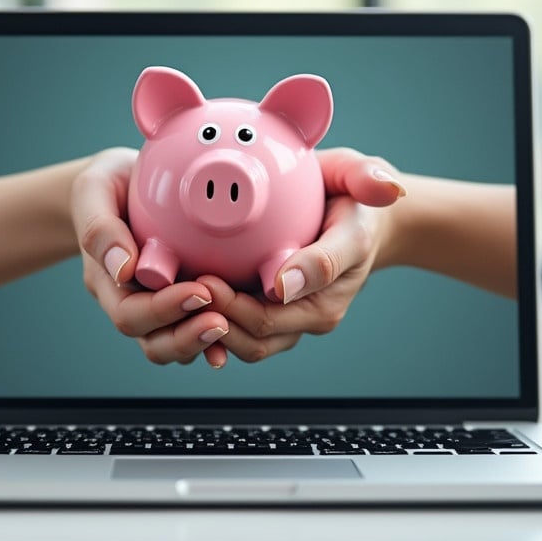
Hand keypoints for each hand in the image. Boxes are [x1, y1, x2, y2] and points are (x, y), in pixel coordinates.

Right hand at [70, 148, 229, 367]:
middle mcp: (134, 302)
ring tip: (231, 324)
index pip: (130, 314)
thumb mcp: (94, 191)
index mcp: (110, 282)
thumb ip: (100, 227)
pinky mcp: (184, 303)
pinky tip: (244, 326)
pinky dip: (221, 336)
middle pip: (154, 342)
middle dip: (187, 336)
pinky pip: (200, 330)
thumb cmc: (109, 185)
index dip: (162, 311)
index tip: (197, 291)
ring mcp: (159, 307)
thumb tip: (123, 267)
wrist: (124, 184)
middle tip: (220, 321)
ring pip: (177, 346)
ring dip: (204, 341)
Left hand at [198, 148, 405, 365]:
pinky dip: (210, 315)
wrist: (364, 211)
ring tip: (177, 292)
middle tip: (180, 286)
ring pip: (239, 338)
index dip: (229, 309)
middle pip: (248, 338)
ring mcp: (288, 315)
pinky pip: (238, 323)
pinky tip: (184, 293)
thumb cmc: (356, 203)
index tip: (203, 281)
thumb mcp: (354, 202)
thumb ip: (331, 241)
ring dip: (206, 322)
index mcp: (322, 302)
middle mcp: (304, 316)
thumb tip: (287, 283)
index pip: (266, 322)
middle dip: (210, 318)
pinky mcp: (271, 306)